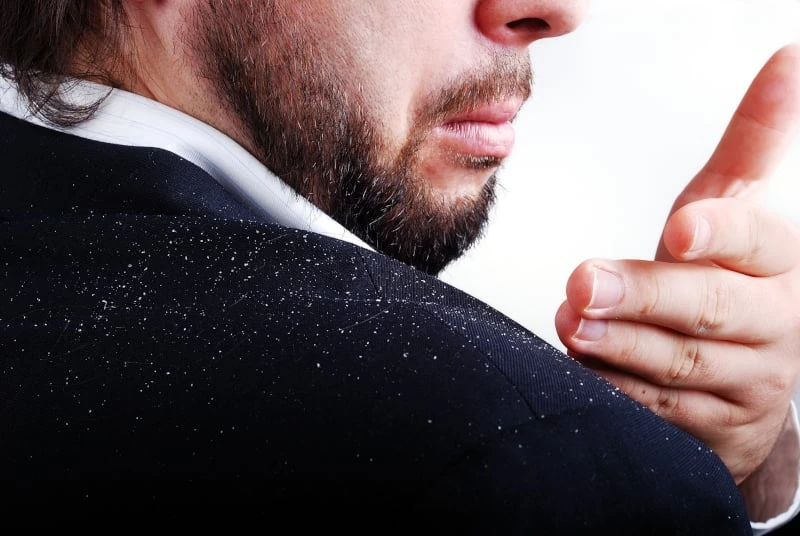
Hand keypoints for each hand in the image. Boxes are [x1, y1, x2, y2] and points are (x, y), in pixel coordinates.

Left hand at [555, 44, 799, 486]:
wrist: (749, 372)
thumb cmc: (728, 274)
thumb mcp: (740, 206)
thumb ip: (755, 140)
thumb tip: (786, 57)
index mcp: (778, 262)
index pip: (758, 240)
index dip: (722, 233)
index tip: (679, 229)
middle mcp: (773, 324)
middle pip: (711, 310)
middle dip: (645, 297)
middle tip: (581, 283)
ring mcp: (749, 383)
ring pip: (683, 368)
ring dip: (621, 348)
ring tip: (569, 324)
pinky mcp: (718, 428)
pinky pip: (664, 414)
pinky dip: (620, 395)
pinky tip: (582, 374)